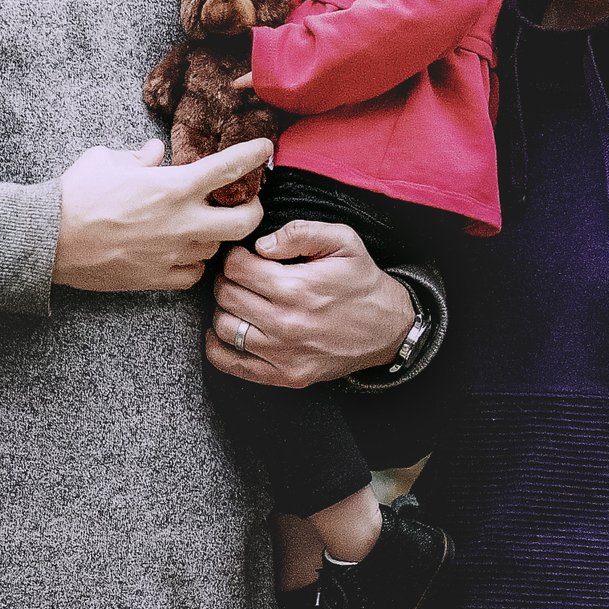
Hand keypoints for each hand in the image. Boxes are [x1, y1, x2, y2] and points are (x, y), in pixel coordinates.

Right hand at [52, 137, 270, 293]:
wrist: (48, 240)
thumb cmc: (75, 194)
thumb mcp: (105, 159)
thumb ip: (138, 156)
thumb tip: (153, 151)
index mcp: (172, 186)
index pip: (229, 167)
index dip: (254, 154)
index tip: (265, 148)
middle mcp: (181, 222)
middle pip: (245, 222)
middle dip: (253, 210)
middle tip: (246, 203)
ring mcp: (172, 253)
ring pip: (217, 248)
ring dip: (216, 235)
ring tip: (203, 226)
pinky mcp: (158, 278)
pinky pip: (194, 274)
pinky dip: (195, 264)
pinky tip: (184, 253)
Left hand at [209, 219, 414, 387]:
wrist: (390, 330)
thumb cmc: (363, 283)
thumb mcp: (344, 241)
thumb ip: (300, 232)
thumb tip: (261, 245)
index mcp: (296, 287)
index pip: (235, 268)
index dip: (236, 256)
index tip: (246, 257)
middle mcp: (285, 323)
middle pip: (226, 295)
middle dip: (229, 280)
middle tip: (243, 277)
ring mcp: (283, 354)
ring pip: (224, 327)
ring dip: (226, 310)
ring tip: (242, 302)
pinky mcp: (285, 376)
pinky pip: (231, 363)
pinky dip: (218, 346)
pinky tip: (231, 330)